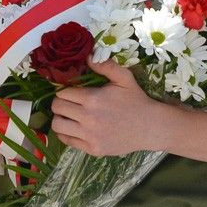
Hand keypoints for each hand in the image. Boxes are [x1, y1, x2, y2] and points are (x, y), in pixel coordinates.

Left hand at [50, 58, 169, 155]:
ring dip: (60, 118)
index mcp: (93, 99)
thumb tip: (87, 57)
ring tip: (69, 115)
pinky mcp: (92, 149)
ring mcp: (89, 135)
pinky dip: (66, 133)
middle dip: (60, 102)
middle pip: (57, 108)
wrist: (149, 127)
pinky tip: (74, 128)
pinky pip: (67, 141)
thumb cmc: (136, 100)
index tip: (71, 91)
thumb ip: (105, 66)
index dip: (64, 90)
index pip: (62, 93)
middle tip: (69, 102)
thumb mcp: (124, 78)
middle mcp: (88, 118)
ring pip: (57, 125)